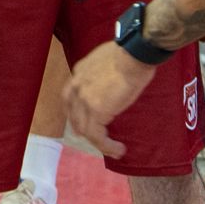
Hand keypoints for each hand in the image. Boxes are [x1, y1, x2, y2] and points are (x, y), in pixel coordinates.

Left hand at [65, 41, 155, 158]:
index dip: (76, 112)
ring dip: (99, 142)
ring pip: (85, 129)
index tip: (86, 121)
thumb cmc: (130, 53)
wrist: (133, 54)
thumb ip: (104, 74)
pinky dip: (107, 146)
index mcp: (80, 72)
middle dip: (84, 129)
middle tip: (98, 139)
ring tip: (113, 149)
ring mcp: (84, 99)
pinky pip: (97, 136)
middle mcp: (77, 86)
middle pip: (74, 115)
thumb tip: (113, 83)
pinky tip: (118, 150)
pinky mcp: (96, 111)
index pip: (71, 97)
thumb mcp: (108, 61)